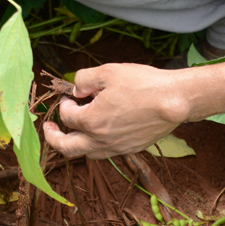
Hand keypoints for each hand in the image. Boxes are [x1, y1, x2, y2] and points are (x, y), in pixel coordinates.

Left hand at [43, 63, 189, 158]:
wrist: (174, 100)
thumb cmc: (142, 84)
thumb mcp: (107, 71)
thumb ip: (83, 79)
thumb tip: (75, 90)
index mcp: (91, 121)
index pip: (66, 117)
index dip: (64, 104)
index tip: (70, 97)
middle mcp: (101, 140)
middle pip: (67, 148)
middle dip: (53, 138)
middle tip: (49, 129)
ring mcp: (117, 148)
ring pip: (86, 154)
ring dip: (75, 143)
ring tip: (74, 130)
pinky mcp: (130, 149)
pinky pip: (105, 152)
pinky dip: (95, 144)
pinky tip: (100, 131)